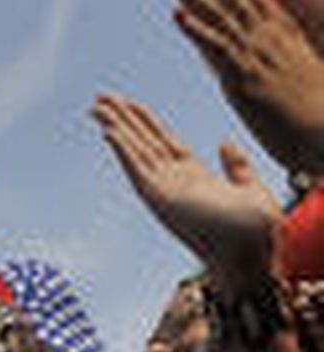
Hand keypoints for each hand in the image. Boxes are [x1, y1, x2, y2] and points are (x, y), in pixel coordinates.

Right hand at [93, 92, 280, 276]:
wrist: (251, 254)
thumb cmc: (255, 234)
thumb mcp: (251, 190)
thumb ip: (238, 167)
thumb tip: (224, 143)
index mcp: (196, 180)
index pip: (165, 144)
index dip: (147, 122)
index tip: (130, 105)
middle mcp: (175, 183)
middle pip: (144, 142)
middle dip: (124, 119)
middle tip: (102, 97)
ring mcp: (165, 189)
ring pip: (135, 150)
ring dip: (116, 127)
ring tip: (97, 105)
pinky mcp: (159, 196)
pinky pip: (136, 167)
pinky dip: (122, 148)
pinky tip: (108, 129)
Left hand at [165, 0, 323, 175]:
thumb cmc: (316, 100)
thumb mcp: (301, 50)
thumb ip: (283, 21)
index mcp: (280, 28)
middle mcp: (267, 35)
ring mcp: (256, 54)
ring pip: (218, 12)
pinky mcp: (245, 79)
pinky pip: (218, 48)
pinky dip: (196, 29)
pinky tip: (176, 14)